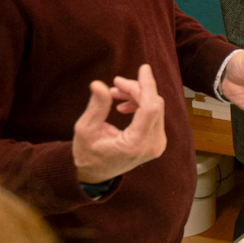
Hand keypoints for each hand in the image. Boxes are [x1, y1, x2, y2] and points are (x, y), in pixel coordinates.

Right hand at [72, 63, 166, 184]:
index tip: (143, 67)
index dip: (148, 85)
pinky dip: (140, 104)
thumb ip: (96, 107)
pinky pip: (154, 115)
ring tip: (114, 93)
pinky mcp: (157, 141)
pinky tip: (122, 105)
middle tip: (115, 83)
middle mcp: (152, 145)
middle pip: (154, 104)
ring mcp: (157, 144)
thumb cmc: (87, 153)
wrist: (95, 174)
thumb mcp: (86, 130)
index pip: (150, 107)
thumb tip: (98, 84)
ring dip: (137, 95)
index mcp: (136, 144)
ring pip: (155, 107)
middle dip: (136, 89)